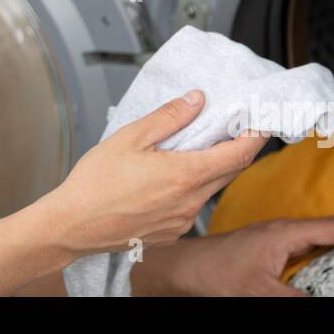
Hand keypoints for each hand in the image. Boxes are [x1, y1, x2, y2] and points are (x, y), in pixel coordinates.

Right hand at [44, 90, 269, 259]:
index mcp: (184, 175)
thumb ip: (168, 117)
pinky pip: (191, 206)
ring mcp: (181, 221)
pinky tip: (167, 178)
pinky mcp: (170, 233)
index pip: (238, 155)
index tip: (261, 122)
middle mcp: (189, 202)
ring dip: (209, 168)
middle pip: (228, 172)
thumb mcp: (130, 137)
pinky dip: (190, 188)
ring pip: (209, 189)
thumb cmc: (95, 184)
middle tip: (231, 127)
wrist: (72, 226)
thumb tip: (196, 100)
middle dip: (235, 149)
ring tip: (190, 149)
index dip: (255, 137)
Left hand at [148, 216, 333, 295]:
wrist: (179, 268)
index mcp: (286, 231)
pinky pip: (316, 239)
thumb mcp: (259, 293)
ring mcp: (278, 235)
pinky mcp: (271, 244)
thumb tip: (328, 302)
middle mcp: (285, 228)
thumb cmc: (212, 273)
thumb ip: (295, 301)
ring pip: (329, 230)